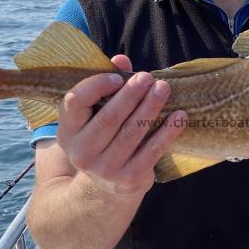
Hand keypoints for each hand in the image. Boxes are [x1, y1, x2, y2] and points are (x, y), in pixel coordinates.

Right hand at [56, 55, 186, 194]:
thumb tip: (122, 59)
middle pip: (109, 118)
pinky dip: (168, 132)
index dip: (96, 86)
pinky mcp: (129, 178)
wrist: (106, 188)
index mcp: (68, 131)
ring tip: (164, 88)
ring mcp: (105, 168)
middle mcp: (82, 152)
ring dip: (150, 107)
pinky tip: (179, 116)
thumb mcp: (96, 116)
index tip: (117, 77)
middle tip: (148, 77)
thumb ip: (107, 87)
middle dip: (131, 95)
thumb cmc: (103, 139)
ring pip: (132, 132)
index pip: (75, 102)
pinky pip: (152, 150)